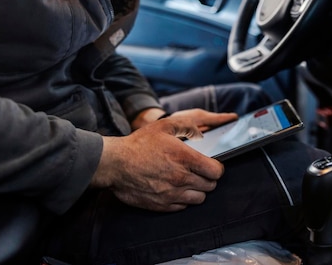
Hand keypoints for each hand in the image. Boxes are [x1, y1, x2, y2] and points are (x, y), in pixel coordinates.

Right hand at [92, 109, 237, 211]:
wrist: (115, 164)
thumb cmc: (139, 143)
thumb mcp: (164, 126)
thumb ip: (187, 126)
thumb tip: (202, 133)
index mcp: (185, 158)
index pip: (217, 171)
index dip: (217, 167)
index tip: (212, 164)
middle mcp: (181, 178)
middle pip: (210, 186)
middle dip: (208, 178)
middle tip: (199, 171)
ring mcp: (172, 194)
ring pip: (200, 198)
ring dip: (197, 190)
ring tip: (188, 180)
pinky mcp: (162, 205)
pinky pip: (184, 206)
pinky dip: (183, 199)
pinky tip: (175, 188)